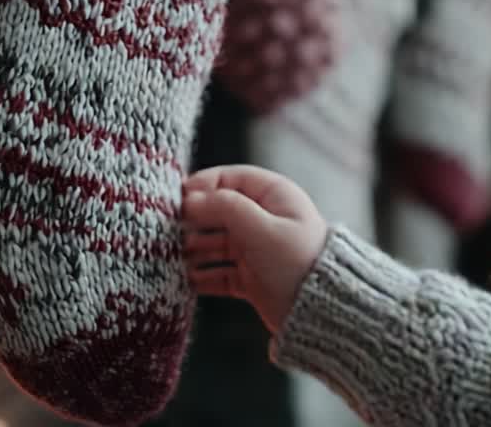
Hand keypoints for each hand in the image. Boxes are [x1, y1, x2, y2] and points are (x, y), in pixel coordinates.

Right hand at [181, 165, 328, 334]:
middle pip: (218, 212)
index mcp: (274, 196)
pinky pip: (219, 272)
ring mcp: (256, 250)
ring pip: (215, 243)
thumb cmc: (297, 262)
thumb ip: (224, 207)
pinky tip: (184, 279)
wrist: (323, 312)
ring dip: (193, 248)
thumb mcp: (260, 228)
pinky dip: (202, 275)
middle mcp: (264, 220)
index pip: (230, 179)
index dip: (202, 186)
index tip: (177, 198)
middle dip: (193, 220)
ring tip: (170, 255)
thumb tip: (189, 200)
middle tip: (167, 228)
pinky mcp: (251, 278)